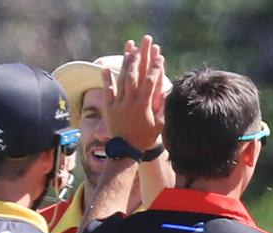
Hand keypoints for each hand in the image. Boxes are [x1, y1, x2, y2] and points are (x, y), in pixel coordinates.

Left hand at [103, 35, 165, 151]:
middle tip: (145, 42)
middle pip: (136, 74)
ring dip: (126, 61)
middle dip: (141, 56)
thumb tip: (167, 93)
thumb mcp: (160, 124)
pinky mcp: (110, 107)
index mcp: (144, 105)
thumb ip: (163, 108)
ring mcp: (119, 103)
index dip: (155, 68)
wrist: (126, 150)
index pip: (150, 81)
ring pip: (122, 78)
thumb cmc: (145, 138)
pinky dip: (106, 79)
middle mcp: (131, 101)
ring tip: (130, 48)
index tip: (159, 56)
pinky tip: (105, 68)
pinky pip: (108, 90)